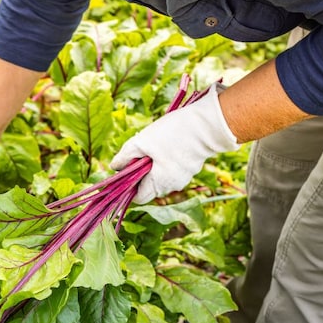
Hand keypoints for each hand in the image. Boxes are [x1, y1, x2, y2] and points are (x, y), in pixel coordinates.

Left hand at [111, 84, 238, 203]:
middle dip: (142, 174)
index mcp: (158, 184)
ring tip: (156, 147)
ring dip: (155, 167)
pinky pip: (174, 170)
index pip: (138, 197)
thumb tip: (115, 167)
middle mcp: (172, 186)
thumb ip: (125, 156)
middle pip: (150, 188)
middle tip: (142, 154)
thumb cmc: (172, 134)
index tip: (127, 170)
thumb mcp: (141, 142)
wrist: (207, 124)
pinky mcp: (192, 168)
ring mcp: (184, 178)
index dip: (129, 187)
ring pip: (162, 178)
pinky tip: (169, 145)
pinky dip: (167, 162)